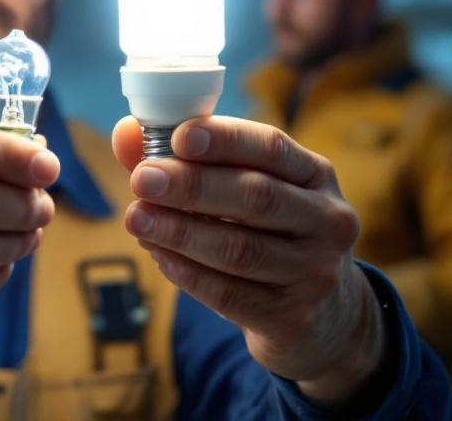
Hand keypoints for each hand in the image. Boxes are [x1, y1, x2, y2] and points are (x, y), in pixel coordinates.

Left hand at [111, 115, 385, 405]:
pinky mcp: (294, 317)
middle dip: (193, 186)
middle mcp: (326, 220)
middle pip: (256, 197)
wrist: (324, 316)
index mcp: (315, 175)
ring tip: (136, 219)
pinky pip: (230, 294)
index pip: (272, 147)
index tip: (178, 136)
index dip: (225, 140)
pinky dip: (188, 273)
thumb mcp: (248, 190)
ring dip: (180, 232)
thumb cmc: (270, 234)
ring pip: (240, 249)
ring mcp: (315, 272)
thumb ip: (186, 160)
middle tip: (141, 180)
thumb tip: (125, 134)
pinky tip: (158, 255)